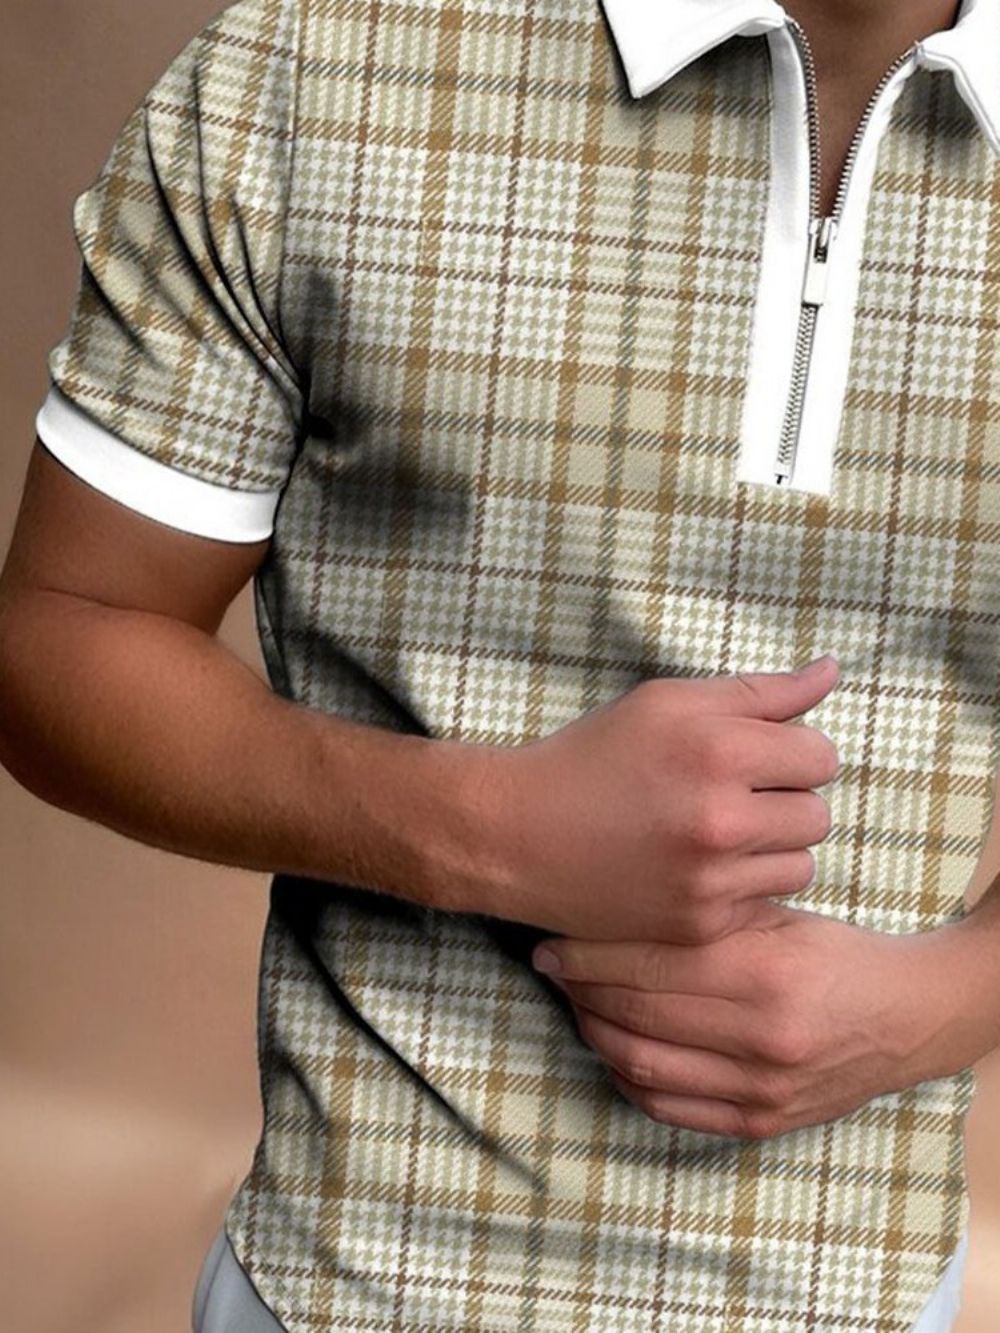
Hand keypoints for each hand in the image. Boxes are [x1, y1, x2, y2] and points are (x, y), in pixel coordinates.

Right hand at [465, 655, 840, 943]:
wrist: (517, 835)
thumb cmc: (592, 757)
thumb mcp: (667, 703)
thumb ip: (759, 690)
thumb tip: (832, 669)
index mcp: (718, 749)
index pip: (820, 755)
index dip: (792, 753)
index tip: (756, 757)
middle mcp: (722, 818)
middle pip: (817, 814)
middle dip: (784, 800)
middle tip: (731, 795)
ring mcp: (711, 879)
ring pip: (799, 864)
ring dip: (770, 848)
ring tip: (714, 832)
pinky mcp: (699, 924)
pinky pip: (763, 903)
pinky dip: (739, 885)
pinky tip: (694, 867)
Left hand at [530, 901, 971, 1139]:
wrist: (904, 1019)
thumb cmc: (833, 954)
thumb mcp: (778, 916)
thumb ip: (706, 913)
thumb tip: (616, 900)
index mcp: (764, 973)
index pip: (649, 964)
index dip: (588, 954)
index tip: (552, 941)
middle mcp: (761, 1037)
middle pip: (636, 1014)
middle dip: (579, 989)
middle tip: (551, 966)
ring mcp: (759, 1089)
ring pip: (640, 1066)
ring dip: (593, 1032)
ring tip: (574, 1001)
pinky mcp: (758, 1123)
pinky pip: (666, 1108)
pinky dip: (625, 1077)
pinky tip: (610, 1046)